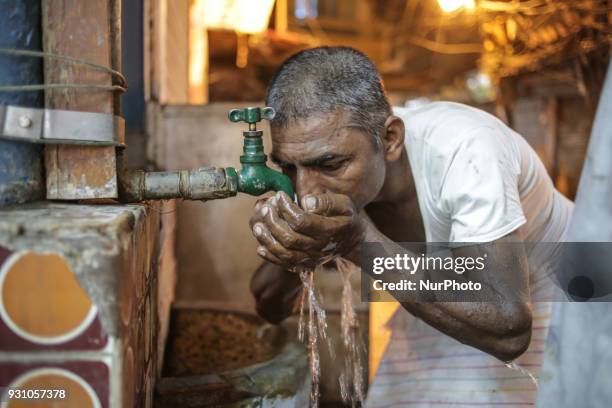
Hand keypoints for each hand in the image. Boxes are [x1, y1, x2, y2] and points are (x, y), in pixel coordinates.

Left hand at [249, 191, 365, 267]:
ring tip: (257, 226)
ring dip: (268, 241)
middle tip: (266, 208)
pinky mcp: (305, 264)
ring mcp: (312, 258)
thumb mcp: (343, 204)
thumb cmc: (345, 217)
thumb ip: (326, 202)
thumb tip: (306, 202)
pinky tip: (260, 246)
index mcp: (329, 230)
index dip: (287, 208)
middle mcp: (319, 247)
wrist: (352, 240)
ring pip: (285, 254)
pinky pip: (285, 264)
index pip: (302, 221)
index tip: (280, 195)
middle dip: (273, 223)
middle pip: (290, 239)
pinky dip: (271, 257)